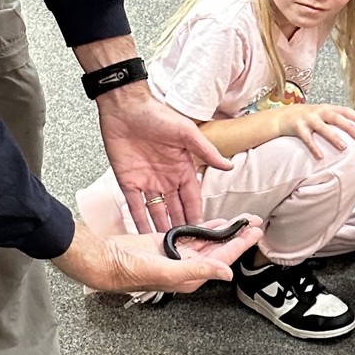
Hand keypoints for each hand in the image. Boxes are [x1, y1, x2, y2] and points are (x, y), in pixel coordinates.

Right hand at [54, 216, 262, 294]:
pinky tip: (214, 223)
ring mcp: (175, 255)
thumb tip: (226, 273)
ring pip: (207, 242)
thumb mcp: (166, 270)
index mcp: (190, 277)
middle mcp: (186, 267)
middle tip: (255, 222)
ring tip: (241, 221)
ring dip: (224, 231)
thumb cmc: (128, 270)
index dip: (240, 245)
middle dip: (237, 236)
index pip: (222, 260)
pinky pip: (191, 235)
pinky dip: (204, 228)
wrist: (103, 259)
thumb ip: (197, 271)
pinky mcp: (165, 244)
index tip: (255, 233)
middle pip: (219, 250)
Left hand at [97, 80, 231, 232]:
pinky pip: (134, 207)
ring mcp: (146, 182)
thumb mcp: (187, 133)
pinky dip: (138, 221)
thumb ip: (207, 152)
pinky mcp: (127, 182)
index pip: (192, 197)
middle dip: (181, 227)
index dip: (198, 214)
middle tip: (186, 246)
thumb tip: (229, 165)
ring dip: (161, 228)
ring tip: (168, 248)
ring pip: (156, 212)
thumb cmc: (157, 114)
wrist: (125, 107)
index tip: (205, 232)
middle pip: (175, 209)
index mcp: (182, 168)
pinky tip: (142, 235)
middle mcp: (166, 178)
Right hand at [279, 103, 354, 158]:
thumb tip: (353, 130)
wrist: (282, 116)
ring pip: (323, 128)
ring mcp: (307, 119)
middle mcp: (318, 111)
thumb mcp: (320, 114)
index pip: (344, 110)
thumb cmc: (306, 117)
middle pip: (336, 117)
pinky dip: (314, 147)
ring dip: (334, 137)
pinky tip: (320, 156)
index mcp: (326, 108)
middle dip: (348, 126)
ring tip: (343, 147)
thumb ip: (334, 119)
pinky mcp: (298, 127)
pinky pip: (307, 139)